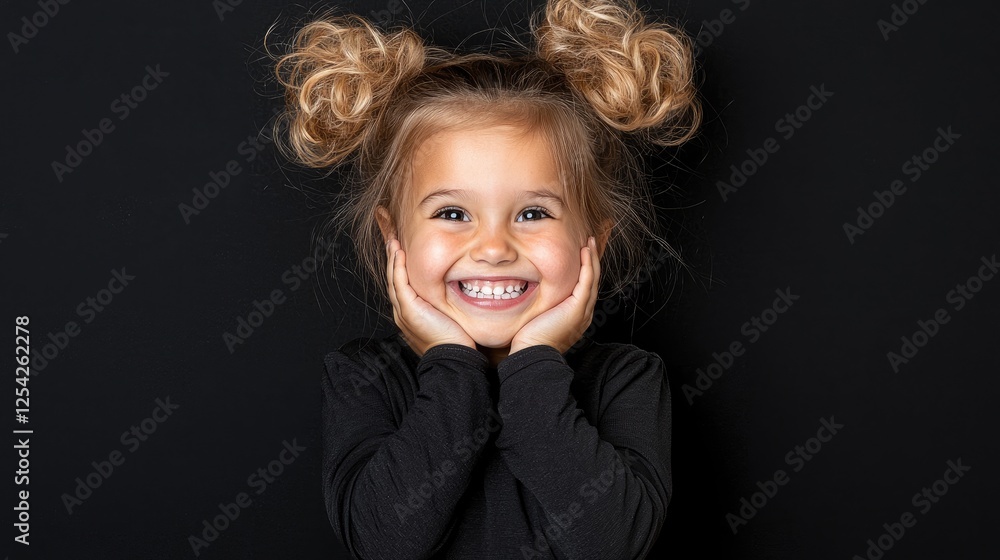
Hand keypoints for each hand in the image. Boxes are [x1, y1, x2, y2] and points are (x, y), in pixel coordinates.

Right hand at [385, 238, 476, 355]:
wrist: (452, 356)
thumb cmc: (454, 341)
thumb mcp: (446, 317)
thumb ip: (442, 304)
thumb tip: (451, 290)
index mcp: (409, 314)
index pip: (401, 286)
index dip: (399, 268)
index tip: (401, 252)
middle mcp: (401, 312)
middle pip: (393, 280)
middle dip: (392, 260)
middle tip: (392, 241)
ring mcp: (403, 311)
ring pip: (393, 279)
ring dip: (392, 259)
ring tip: (392, 242)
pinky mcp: (408, 309)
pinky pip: (399, 283)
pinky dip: (397, 267)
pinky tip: (398, 253)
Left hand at [509, 236, 599, 354]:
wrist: (532, 353)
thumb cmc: (530, 339)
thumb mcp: (539, 315)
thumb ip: (542, 303)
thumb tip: (531, 288)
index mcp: (576, 315)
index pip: (584, 287)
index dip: (585, 269)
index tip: (581, 253)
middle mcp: (583, 312)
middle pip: (593, 280)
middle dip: (592, 260)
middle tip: (590, 242)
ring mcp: (583, 310)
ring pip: (593, 279)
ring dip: (592, 258)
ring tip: (590, 242)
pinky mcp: (578, 308)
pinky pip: (587, 282)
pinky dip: (588, 265)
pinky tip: (586, 251)